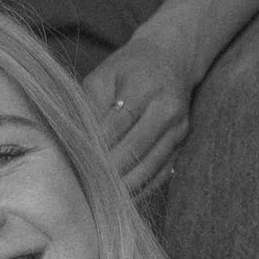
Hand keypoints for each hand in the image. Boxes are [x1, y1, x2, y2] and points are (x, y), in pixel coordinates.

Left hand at [89, 30, 195, 199]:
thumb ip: (91, 104)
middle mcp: (168, 110)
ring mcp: (179, 130)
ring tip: (99, 199)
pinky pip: (161, 174)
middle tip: (83, 188)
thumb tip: (79, 140)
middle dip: (108, 172)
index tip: (76, 165)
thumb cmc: (129, 68)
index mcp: (146, 88)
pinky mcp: (182, 145)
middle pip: (135, 150)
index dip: (96, 147)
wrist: (171, 59)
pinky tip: (121, 198)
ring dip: (124, 186)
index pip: (118, 125)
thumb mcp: (104, 75)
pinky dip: (141, 189)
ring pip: (150, 167)